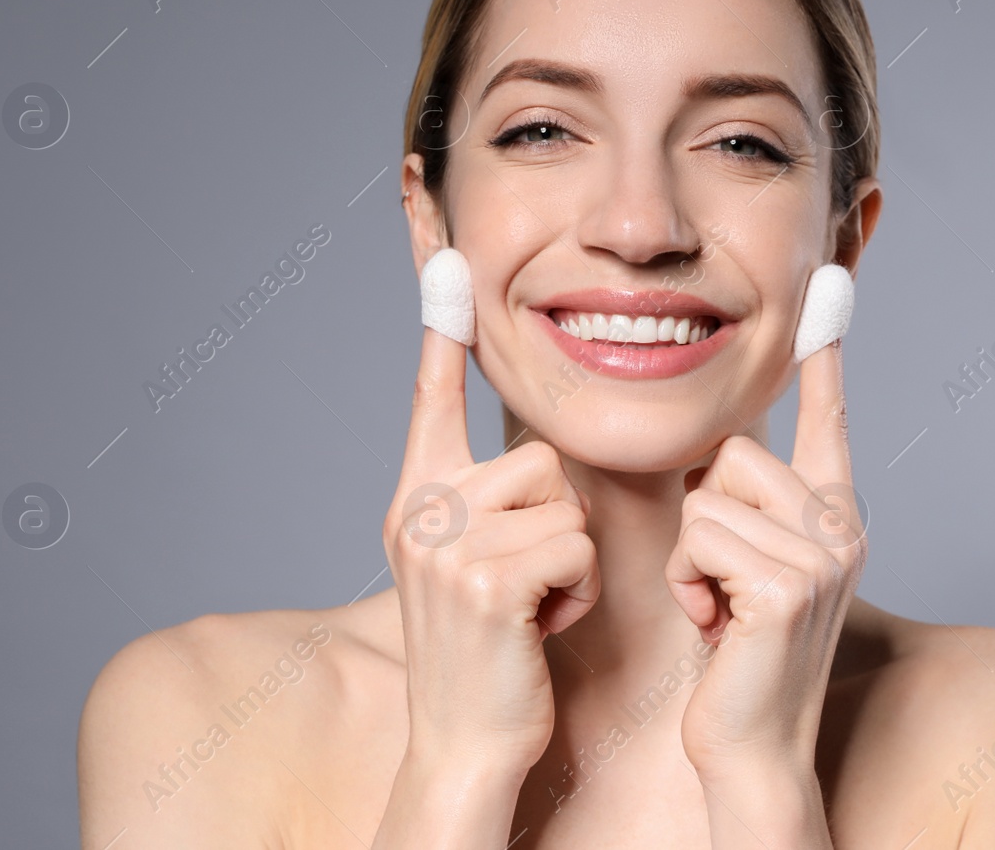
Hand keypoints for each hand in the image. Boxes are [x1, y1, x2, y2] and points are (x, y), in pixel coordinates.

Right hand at [383, 317, 599, 781]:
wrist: (467, 741)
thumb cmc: (492, 650)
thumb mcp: (477, 564)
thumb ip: (490, 502)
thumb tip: (536, 460)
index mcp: (418, 495)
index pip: (433, 395)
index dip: (441, 325)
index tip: (445, 253)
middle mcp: (419, 509)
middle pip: (537, 456)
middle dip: (555, 523)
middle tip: (524, 585)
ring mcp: (444, 543)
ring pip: (562, 502)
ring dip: (570, 561)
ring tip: (532, 608)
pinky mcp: (482, 578)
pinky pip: (574, 546)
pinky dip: (577, 593)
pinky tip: (540, 628)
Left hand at [664, 336, 866, 781]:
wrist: (750, 746)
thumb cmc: (736, 658)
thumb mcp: (745, 568)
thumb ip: (746, 512)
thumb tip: (713, 460)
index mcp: (832, 516)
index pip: (828, 419)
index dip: (825, 355)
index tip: (829, 286)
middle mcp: (841, 526)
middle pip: (734, 453)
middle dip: (704, 517)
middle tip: (723, 586)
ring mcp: (823, 554)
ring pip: (708, 497)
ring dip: (692, 558)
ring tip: (719, 610)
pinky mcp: (789, 583)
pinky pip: (700, 536)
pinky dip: (689, 583)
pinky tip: (718, 628)